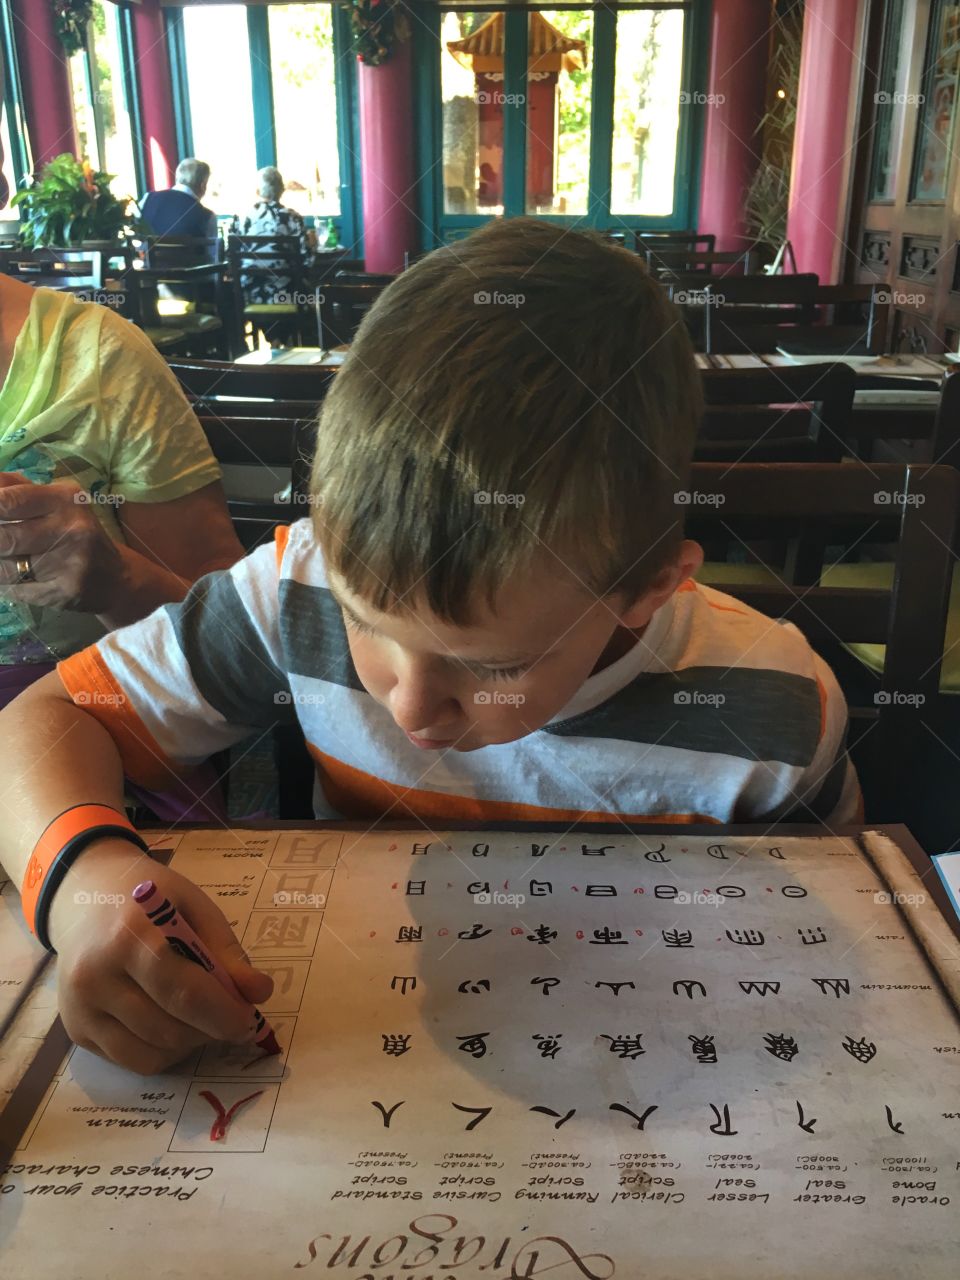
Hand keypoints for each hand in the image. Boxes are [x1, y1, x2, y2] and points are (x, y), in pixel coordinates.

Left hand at [0, 474, 124, 613]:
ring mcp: (69, 564)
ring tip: (7, 557)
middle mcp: (71, 530)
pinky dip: (6, 584)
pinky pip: (15, 589)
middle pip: (4, 538)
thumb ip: (18, 489)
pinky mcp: (64, 592)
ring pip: (5, 568)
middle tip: (2, 541)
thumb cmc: (77, 533)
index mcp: (66, 500)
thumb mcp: (56, 502)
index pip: (10, 501)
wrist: (115, 577)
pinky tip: (14, 577)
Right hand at [47, 841, 274, 1075]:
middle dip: (210, 1031)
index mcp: (128, 937)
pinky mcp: (75, 1031)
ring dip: (190, 1044)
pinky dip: (164, 1053)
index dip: (222, 1014)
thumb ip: (226, 951)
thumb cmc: (151, 901)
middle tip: (233, 1020)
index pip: (182, 991)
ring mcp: (80, 1008)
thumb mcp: (194, 907)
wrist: (87, 899)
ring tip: (202, 1019)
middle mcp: (95, 977)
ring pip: (151, 1053)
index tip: (249, 1021)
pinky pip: (132, 1061)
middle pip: (167, 1028)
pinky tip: (173, 1026)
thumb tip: (259, 992)